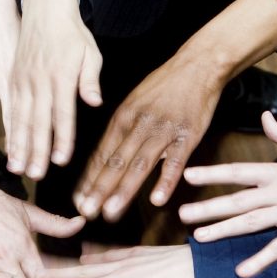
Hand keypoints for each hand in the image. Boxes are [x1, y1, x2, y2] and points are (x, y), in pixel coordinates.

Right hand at [7, 0, 102, 179]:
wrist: (44, 5)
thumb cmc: (72, 32)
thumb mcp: (89, 52)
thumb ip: (90, 79)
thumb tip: (94, 102)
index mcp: (61, 77)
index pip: (63, 114)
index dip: (62, 139)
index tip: (61, 160)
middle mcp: (39, 82)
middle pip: (39, 123)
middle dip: (37, 151)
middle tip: (36, 175)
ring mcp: (23, 81)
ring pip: (20, 119)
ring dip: (19, 146)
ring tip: (18, 168)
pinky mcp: (13, 79)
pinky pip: (9, 109)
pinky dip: (8, 129)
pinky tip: (7, 147)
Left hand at [75, 53, 223, 220]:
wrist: (198, 65)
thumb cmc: (165, 86)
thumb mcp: (135, 102)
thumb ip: (121, 131)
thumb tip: (104, 159)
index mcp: (123, 117)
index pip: (102, 154)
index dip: (89, 179)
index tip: (78, 201)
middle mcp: (139, 125)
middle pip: (116, 162)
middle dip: (99, 189)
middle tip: (86, 211)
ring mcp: (164, 131)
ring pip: (140, 164)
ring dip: (123, 190)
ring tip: (110, 212)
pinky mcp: (187, 136)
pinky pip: (175, 162)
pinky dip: (166, 181)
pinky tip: (157, 200)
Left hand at [181, 113, 276, 276]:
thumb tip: (263, 115)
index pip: (239, 172)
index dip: (212, 174)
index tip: (188, 176)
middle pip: (238, 200)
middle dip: (208, 207)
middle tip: (182, 215)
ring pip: (251, 223)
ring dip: (224, 231)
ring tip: (199, 239)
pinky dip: (260, 260)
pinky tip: (241, 271)